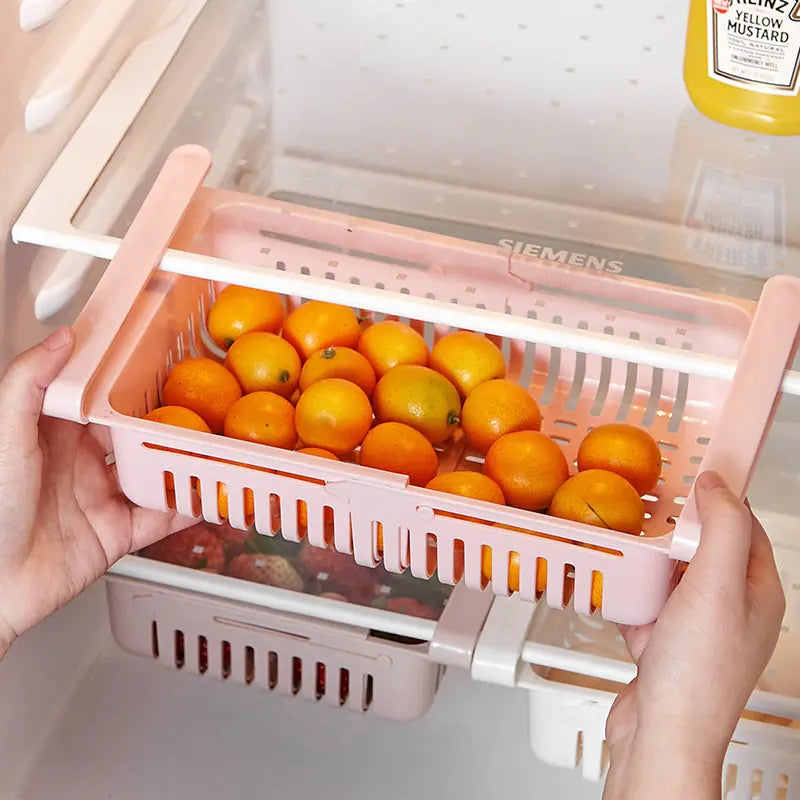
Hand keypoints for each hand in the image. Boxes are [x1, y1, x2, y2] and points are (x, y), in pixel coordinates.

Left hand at [0, 328, 189, 658]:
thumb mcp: (4, 436)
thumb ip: (29, 384)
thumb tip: (62, 340)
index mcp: (52, 436)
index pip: (99, 400)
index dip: (129, 382)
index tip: (160, 364)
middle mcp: (79, 464)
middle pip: (135, 435)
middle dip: (166, 421)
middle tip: (200, 403)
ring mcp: (100, 499)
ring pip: (153, 473)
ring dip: (182, 462)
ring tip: (213, 445)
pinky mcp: (115, 535)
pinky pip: (160, 519)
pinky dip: (187, 508)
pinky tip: (207, 496)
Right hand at [603, 471, 784, 799]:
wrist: (661, 734)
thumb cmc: (697, 672)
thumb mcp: (718, 585)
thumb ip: (722, 529)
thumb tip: (719, 485)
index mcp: (755, 593)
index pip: (745, 529)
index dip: (721, 499)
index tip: (692, 475)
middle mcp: (728, 608)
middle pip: (702, 550)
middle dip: (674, 530)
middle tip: (647, 507)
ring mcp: (693, 627)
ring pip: (668, 575)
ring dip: (646, 560)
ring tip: (625, 540)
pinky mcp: (661, 644)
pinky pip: (643, 603)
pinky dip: (627, 592)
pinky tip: (610, 583)